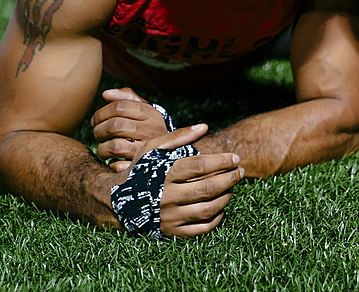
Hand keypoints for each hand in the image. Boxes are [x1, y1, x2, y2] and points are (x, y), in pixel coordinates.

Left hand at [92, 87, 169, 169]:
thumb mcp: (144, 109)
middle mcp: (151, 130)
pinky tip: (114, 160)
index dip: (101, 113)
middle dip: (99, 130)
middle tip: (97, 134)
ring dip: (102, 148)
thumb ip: (126, 98)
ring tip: (103, 148)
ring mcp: (147, 150)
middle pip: (115, 126)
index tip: (95, 120)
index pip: (120, 107)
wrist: (172, 151)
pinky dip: (112, 164)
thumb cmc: (149, 127)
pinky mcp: (142, 166)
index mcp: (151, 114)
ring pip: (115, 146)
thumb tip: (105, 94)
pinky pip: (119, 166)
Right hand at [122, 124, 244, 237]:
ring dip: (226, 197)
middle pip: (208, 188)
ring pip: (208, 209)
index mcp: (165, 174)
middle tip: (241, 172)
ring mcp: (170, 216)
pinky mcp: (171, 231)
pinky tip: (221, 207)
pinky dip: (216, 218)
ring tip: (233, 187)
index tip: (235, 157)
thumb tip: (204, 127)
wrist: (117, 201)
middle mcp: (167, 196)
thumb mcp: (153, 148)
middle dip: (230, 178)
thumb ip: (178, 136)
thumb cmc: (139, 169)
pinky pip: (201, 228)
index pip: (200, 166)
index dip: (221, 161)